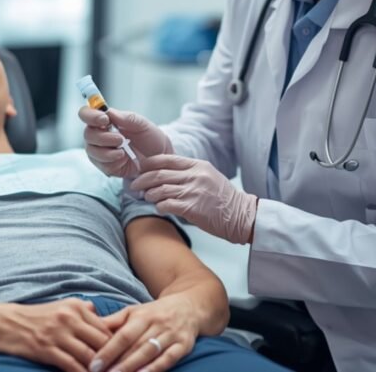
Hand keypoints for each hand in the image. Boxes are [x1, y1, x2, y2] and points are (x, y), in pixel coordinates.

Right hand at [0, 298, 112, 371]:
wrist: (4, 322)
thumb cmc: (36, 316)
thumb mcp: (61, 306)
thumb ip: (83, 310)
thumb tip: (102, 316)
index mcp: (76, 307)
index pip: (106, 328)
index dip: (117, 346)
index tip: (123, 358)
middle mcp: (69, 317)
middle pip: (102, 341)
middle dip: (112, 359)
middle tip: (120, 369)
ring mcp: (58, 333)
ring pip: (89, 355)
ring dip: (99, 369)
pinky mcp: (46, 348)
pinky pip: (71, 365)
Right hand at [79, 108, 172, 177]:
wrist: (159, 159)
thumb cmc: (150, 138)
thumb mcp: (142, 124)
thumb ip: (126, 118)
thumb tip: (109, 112)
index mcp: (106, 121)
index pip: (87, 114)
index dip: (91, 116)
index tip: (105, 120)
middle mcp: (99, 135)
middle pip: (87, 134)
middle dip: (103, 137)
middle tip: (121, 139)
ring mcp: (100, 151)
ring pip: (91, 151)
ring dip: (107, 152)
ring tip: (123, 151)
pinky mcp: (106, 166)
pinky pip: (101, 165)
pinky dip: (112, 162)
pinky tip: (123, 160)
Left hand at [89, 295, 198, 371]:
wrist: (190, 306)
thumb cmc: (155, 313)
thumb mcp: (134, 312)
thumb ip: (113, 322)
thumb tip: (88, 327)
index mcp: (142, 315)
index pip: (122, 335)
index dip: (108, 350)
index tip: (93, 365)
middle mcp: (157, 324)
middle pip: (135, 346)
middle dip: (118, 364)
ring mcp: (171, 335)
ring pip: (150, 352)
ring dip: (134, 367)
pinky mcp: (184, 345)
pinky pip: (170, 358)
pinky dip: (156, 368)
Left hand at [132, 155, 258, 244]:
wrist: (241, 215)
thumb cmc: (223, 198)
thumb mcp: (208, 176)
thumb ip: (189, 172)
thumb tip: (166, 173)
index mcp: (197, 165)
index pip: (167, 159)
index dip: (149, 164)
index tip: (140, 169)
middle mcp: (194, 176)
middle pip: (159, 174)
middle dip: (143, 180)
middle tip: (134, 186)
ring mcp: (193, 191)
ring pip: (160, 189)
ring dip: (150, 195)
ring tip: (146, 198)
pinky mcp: (192, 208)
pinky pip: (167, 205)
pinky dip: (159, 207)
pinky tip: (159, 208)